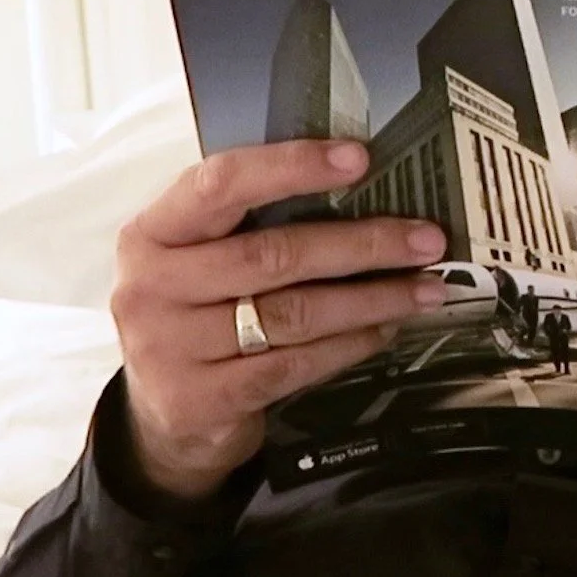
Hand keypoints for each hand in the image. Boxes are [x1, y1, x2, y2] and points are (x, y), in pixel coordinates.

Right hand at [111, 139, 447, 501]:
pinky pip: (294, 364)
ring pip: (293, 313)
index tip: (359, 158)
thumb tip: (355, 187)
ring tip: (423, 289)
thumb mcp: (195, 260)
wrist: (156, 418)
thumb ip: (247, 225)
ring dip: (371, 299)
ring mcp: (169, 348)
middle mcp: (151, 286)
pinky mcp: (200, 401)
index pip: (220, 183)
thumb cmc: (194, 316)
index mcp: (151, 232)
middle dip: (362, 244)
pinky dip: (348, 345)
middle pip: (273, 254)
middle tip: (425, 240)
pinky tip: (383, 330)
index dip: (291, 167)